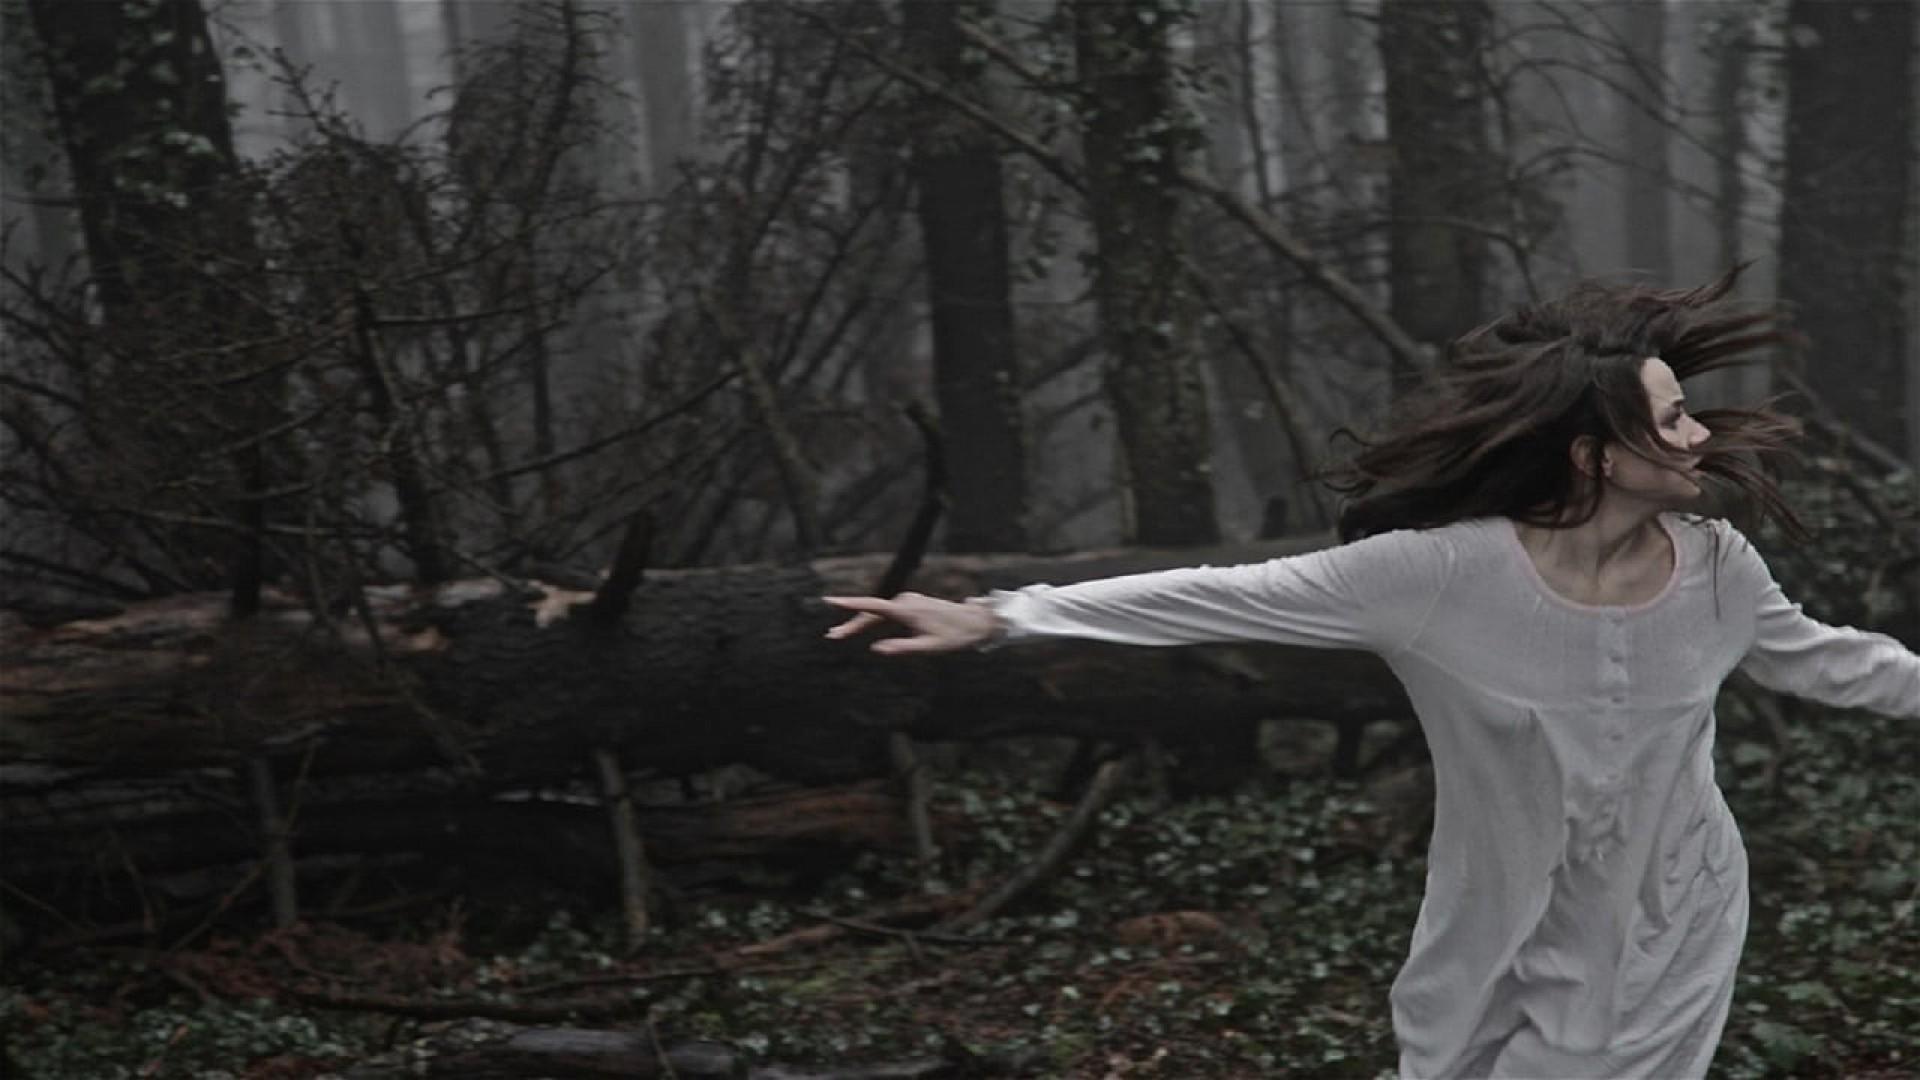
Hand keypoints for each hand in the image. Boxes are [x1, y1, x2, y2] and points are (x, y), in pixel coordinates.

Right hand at [821, 592, 999, 654]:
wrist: (975, 622)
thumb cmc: (954, 636)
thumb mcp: (929, 648)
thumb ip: (902, 648)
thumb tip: (876, 648)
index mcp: (906, 610)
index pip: (872, 606)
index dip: (849, 604)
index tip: (830, 600)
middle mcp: (905, 601)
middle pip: (871, 612)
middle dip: (850, 623)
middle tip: (831, 636)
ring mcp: (908, 601)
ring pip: (878, 612)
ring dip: (860, 622)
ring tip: (840, 633)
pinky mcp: (911, 604)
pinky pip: (886, 611)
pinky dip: (872, 619)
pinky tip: (862, 627)